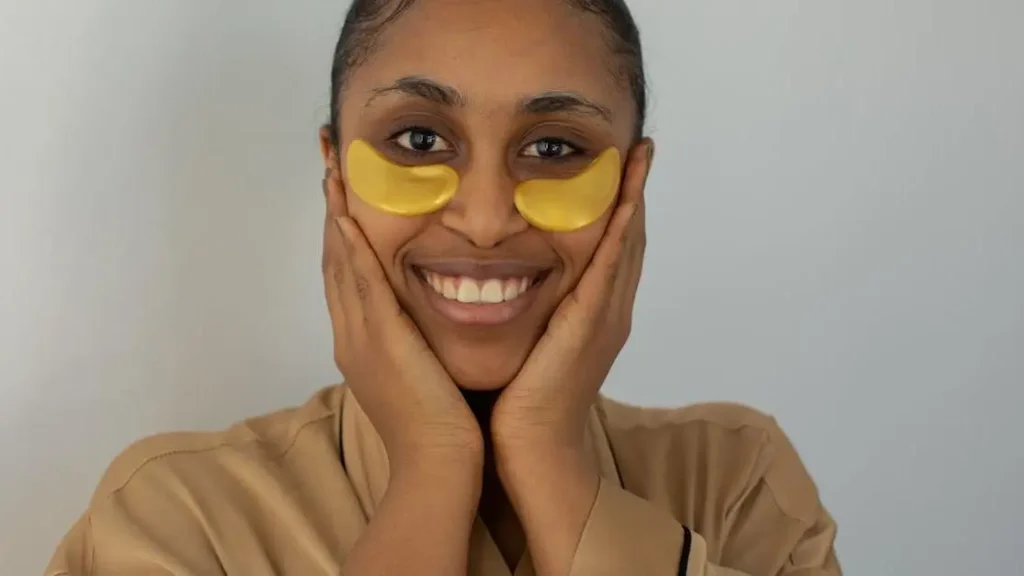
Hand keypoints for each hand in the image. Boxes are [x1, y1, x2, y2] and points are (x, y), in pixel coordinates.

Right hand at [322, 170, 481, 470]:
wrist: (438, 465)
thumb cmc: (441, 423)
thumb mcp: (422, 369)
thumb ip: (416, 337)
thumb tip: (426, 311)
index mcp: (362, 340)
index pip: (347, 272)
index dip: (341, 229)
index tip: (342, 190)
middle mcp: (352, 333)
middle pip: (335, 259)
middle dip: (331, 210)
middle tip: (327, 164)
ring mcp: (360, 337)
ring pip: (341, 264)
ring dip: (334, 215)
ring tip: (332, 172)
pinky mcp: (379, 341)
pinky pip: (360, 286)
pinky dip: (349, 249)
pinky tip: (345, 216)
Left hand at [490, 141, 651, 575]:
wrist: (532, 452)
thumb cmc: (519, 404)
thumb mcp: (525, 345)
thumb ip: (524, 313)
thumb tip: (494, 285)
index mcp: (590, 314)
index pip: (607, 247)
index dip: (615, 205)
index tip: (616, 166)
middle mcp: (607, 310)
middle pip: (626, 237)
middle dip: (633, 190)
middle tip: (639, 145)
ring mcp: (606, 316)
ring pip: (627, 242)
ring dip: (636, 195)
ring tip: (641, 152)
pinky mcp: (594, 323)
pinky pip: (613, 263)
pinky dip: (624, 225)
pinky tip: (628, 192)